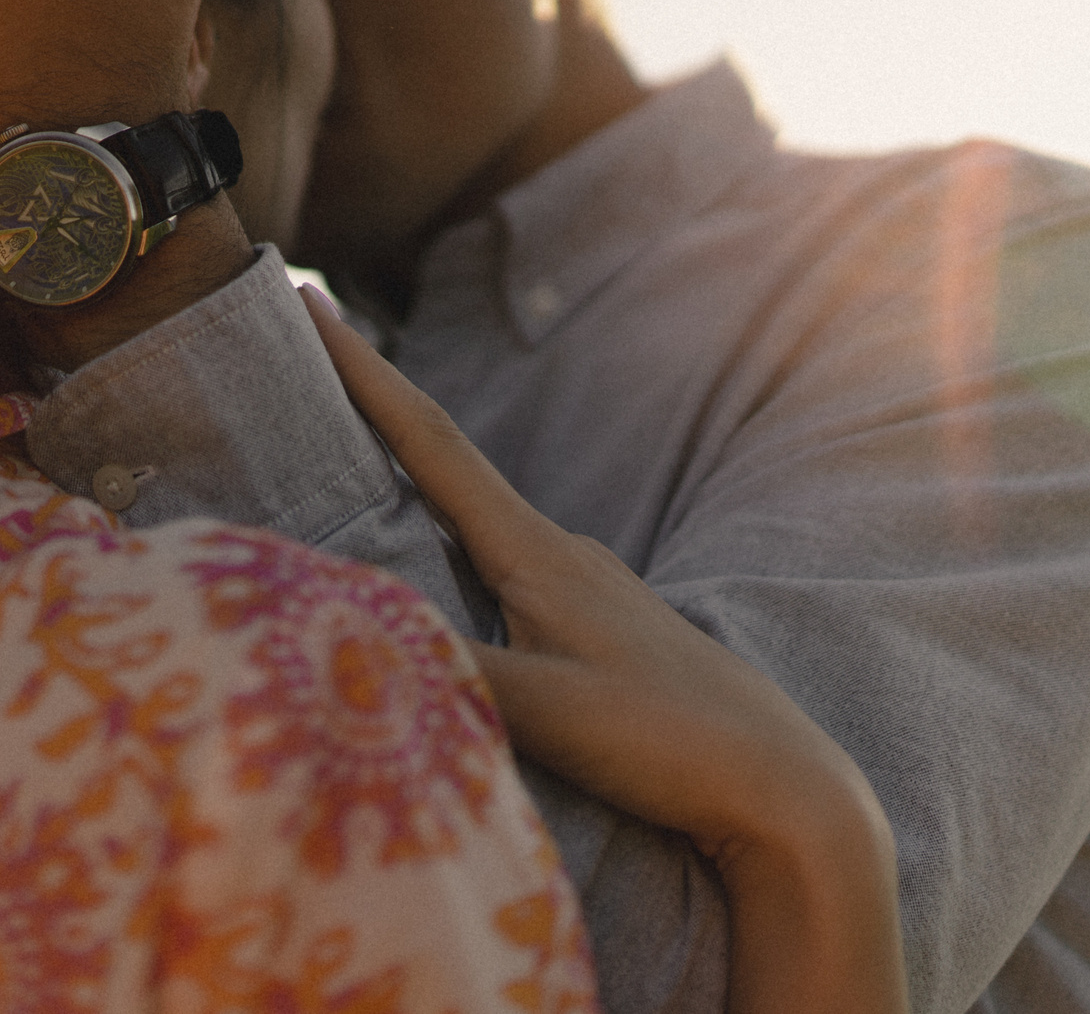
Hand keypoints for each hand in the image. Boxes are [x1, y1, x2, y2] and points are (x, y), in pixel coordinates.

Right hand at [301, 287, 906, 1013]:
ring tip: (341, 462)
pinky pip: (496, 570)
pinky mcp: (595, 634)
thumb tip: (344, 628)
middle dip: (369, 411)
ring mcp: (581, 590)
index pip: (429, 440)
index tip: (307, 300)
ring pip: (470, 522)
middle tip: (301, 361)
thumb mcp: (546, 710)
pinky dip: (444, 550)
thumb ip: (444, 666)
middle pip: (442, 462)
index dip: (362, 371)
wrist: (788, 791)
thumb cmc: (671, 742)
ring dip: (406, 485)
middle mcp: (558, 552)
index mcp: (537, 551)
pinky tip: (435, 577)